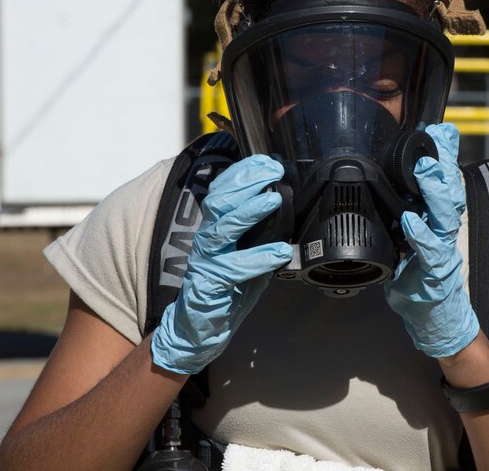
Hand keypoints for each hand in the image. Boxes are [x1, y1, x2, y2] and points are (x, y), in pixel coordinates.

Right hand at [152, 155, 293, 374]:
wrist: (201, 327)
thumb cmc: (226, 287)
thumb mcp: (246, 252)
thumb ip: (261, 234)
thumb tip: (287, 210)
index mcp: (216, 227)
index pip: (223, 190)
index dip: (243, 172)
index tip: (266, 160)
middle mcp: (207, 238)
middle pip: (220, 200)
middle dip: (245, 181)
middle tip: (272, 171)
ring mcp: (206, 260)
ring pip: (222, 228)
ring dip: (249, 211)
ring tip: (273, 200)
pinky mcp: (209, 283)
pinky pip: (233, 268)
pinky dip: (258, 258)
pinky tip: (279, 252)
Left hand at [383, 123, 479, 358]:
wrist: (435, 322)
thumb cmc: (419, 280)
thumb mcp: (411, 241)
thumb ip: (408, 214)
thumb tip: (394, 191)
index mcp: (436, 221)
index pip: (444, 182)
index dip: (444, 155)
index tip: (440, 129)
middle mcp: (444, 232)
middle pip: (450, 191)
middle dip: (445, 164)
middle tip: (436, 141)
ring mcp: (443, 253)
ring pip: (446, 216)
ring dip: (436, 191)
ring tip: (426, 170)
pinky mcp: (437, 275)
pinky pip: (430, 252)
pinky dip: (421, 235)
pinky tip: (411, 221)